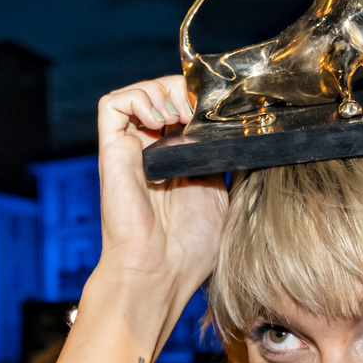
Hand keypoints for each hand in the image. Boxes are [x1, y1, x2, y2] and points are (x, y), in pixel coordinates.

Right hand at [95, 76, 227, 335]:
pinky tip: (162, 120)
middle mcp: (153, 149)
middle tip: (206, 107)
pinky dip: (139, 98)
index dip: (204, 98)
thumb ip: (229, 161)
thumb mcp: (224, 194)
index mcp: (179, 158)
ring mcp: (131, 148)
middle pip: (164, 93)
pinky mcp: (112, 150)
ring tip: (185, 113)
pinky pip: (113, 104)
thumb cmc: (191, 248)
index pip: (187, 108)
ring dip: (165, 90)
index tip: (226, 105)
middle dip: (188, 89)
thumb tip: (250, 135)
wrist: (161, 272)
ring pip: (140, 92)